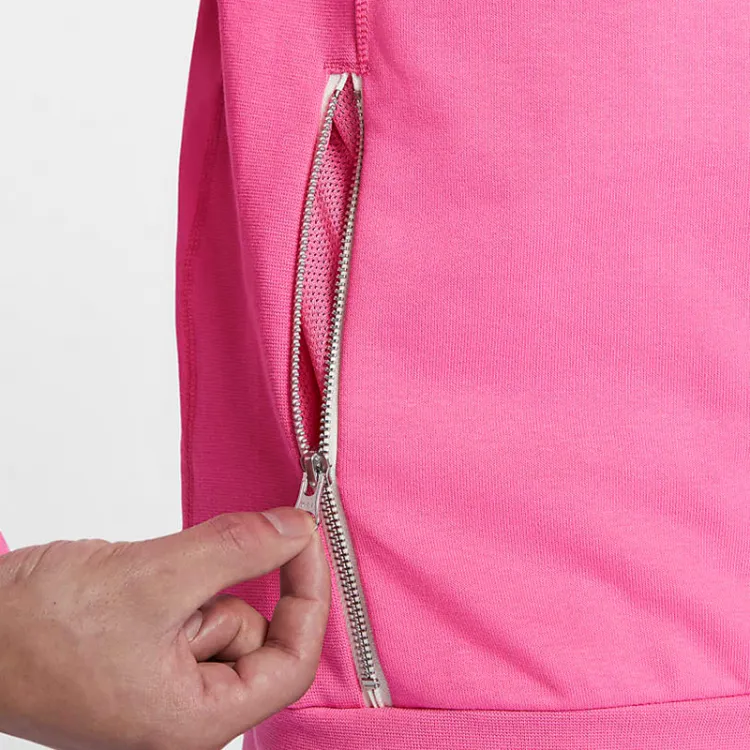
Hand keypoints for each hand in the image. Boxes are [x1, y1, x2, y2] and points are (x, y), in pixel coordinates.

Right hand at [0, 508, 330, 749]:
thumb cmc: (31, 634)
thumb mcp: (154, 579)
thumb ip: (236, 550)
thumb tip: (297, 529)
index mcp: (194, 721)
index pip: (292, 662)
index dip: (309, 596)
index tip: (306, 539)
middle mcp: (184, 712)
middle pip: (258, 634)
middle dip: (229, 587)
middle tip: (194, 562)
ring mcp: (164, 683)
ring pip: (224, 612)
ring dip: (195, 580)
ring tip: (140, 583)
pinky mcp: (148, 653)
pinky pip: (193, 606)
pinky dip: (179, 580)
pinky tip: (134, 584)